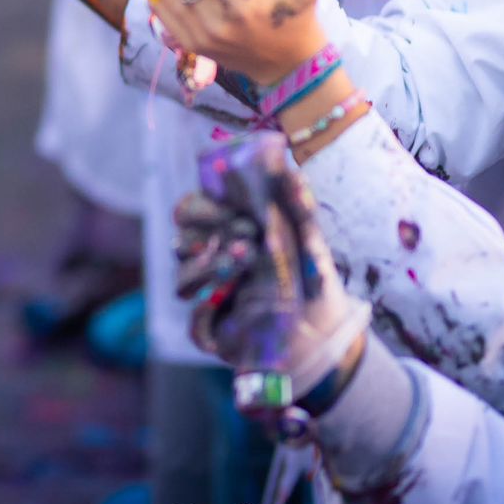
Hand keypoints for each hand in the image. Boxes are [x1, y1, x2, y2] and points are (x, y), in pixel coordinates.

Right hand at [175, 133, 369, 403]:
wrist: (324, 337)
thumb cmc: (314, 282)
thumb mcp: (311, 242)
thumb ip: (298, 206)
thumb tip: (289, 166)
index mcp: (225, 233)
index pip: (190, 210)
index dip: (201, 208)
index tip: (230, 212)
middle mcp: (210, 261)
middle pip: (179, 240)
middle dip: (204, 237)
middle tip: (243, 242)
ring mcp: (208, 295)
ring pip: (181, 279)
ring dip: (209, 271)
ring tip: (243, 267)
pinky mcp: (209, 329)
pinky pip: (195, 320)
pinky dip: (210, 312)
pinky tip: (234, 303)